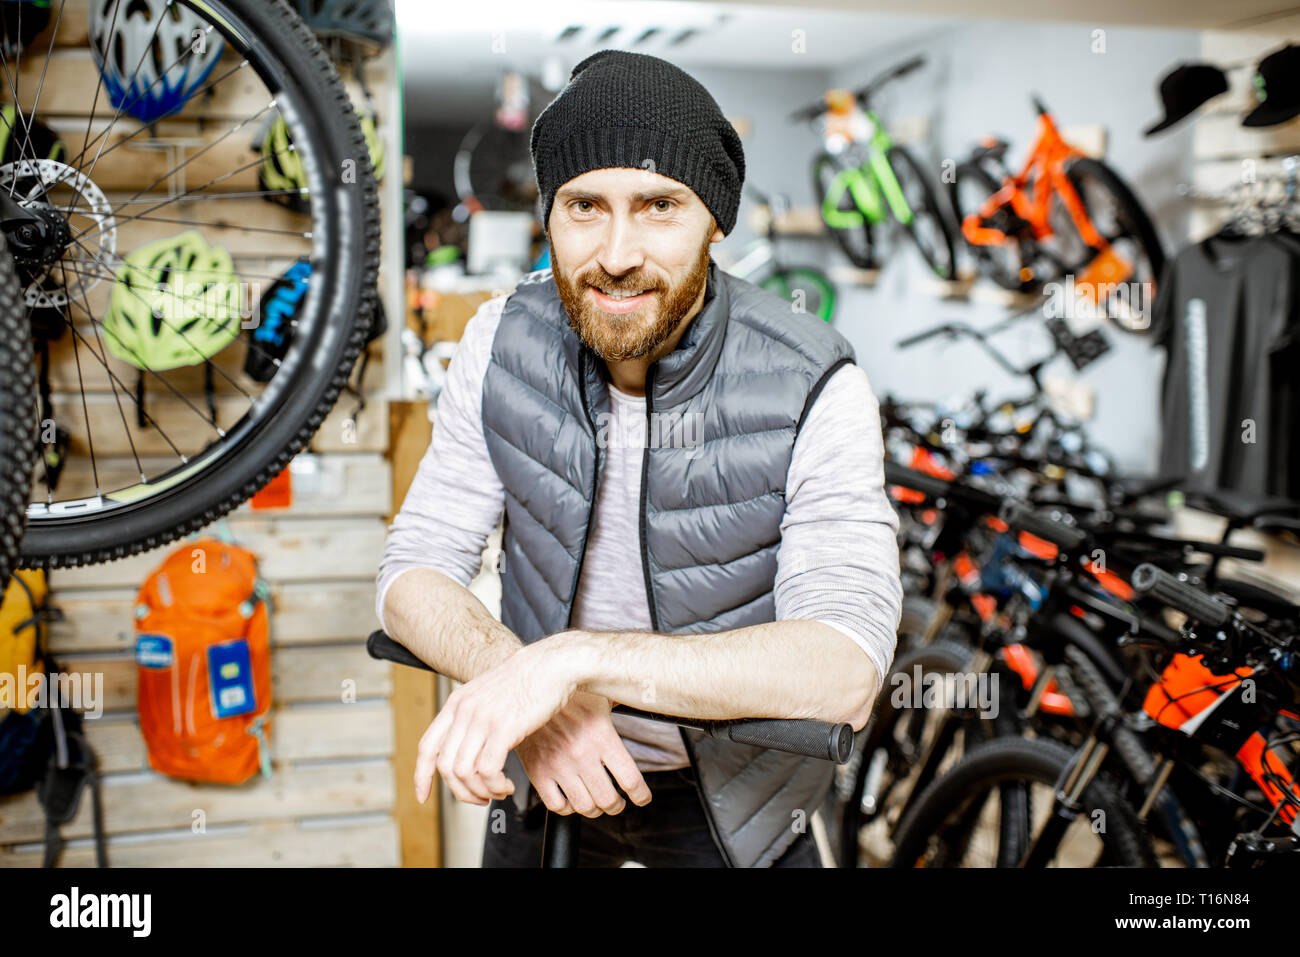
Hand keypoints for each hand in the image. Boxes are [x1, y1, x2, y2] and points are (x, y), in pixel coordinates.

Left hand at [414, 638, 577, 805]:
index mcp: (457, 703)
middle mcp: (464, 711)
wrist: (551, 664)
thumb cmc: (527, 681)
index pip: (428, 746)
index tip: (423, 796)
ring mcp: (482, 719)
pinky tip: (507, 785)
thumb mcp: (488, 695)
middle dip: (461, 792)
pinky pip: (487, 770)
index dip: (421, 775)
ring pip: (464, 772)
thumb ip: (473, 717)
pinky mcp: (503, 728)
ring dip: (481, 791)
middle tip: (481, 798)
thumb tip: (467, 750)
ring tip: (499, 791)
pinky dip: (495, 785)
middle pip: (446, 766)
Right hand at [516, 690, 651, 816]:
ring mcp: (558, 765)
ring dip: (594, 810)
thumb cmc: (566, 690)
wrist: (527, 688)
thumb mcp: (601, 694)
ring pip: (584, 806)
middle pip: (608, 800)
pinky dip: (567, 808)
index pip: (630, 780)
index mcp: (601, 736)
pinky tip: (571, 799)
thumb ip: (623, 703)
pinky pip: (556, 805)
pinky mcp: (537, 771)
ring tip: (597, 803)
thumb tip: (648, 697)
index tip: (642, 798)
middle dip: (617, 806)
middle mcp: (581, 754)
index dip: (641, 795)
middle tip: (618, 803)